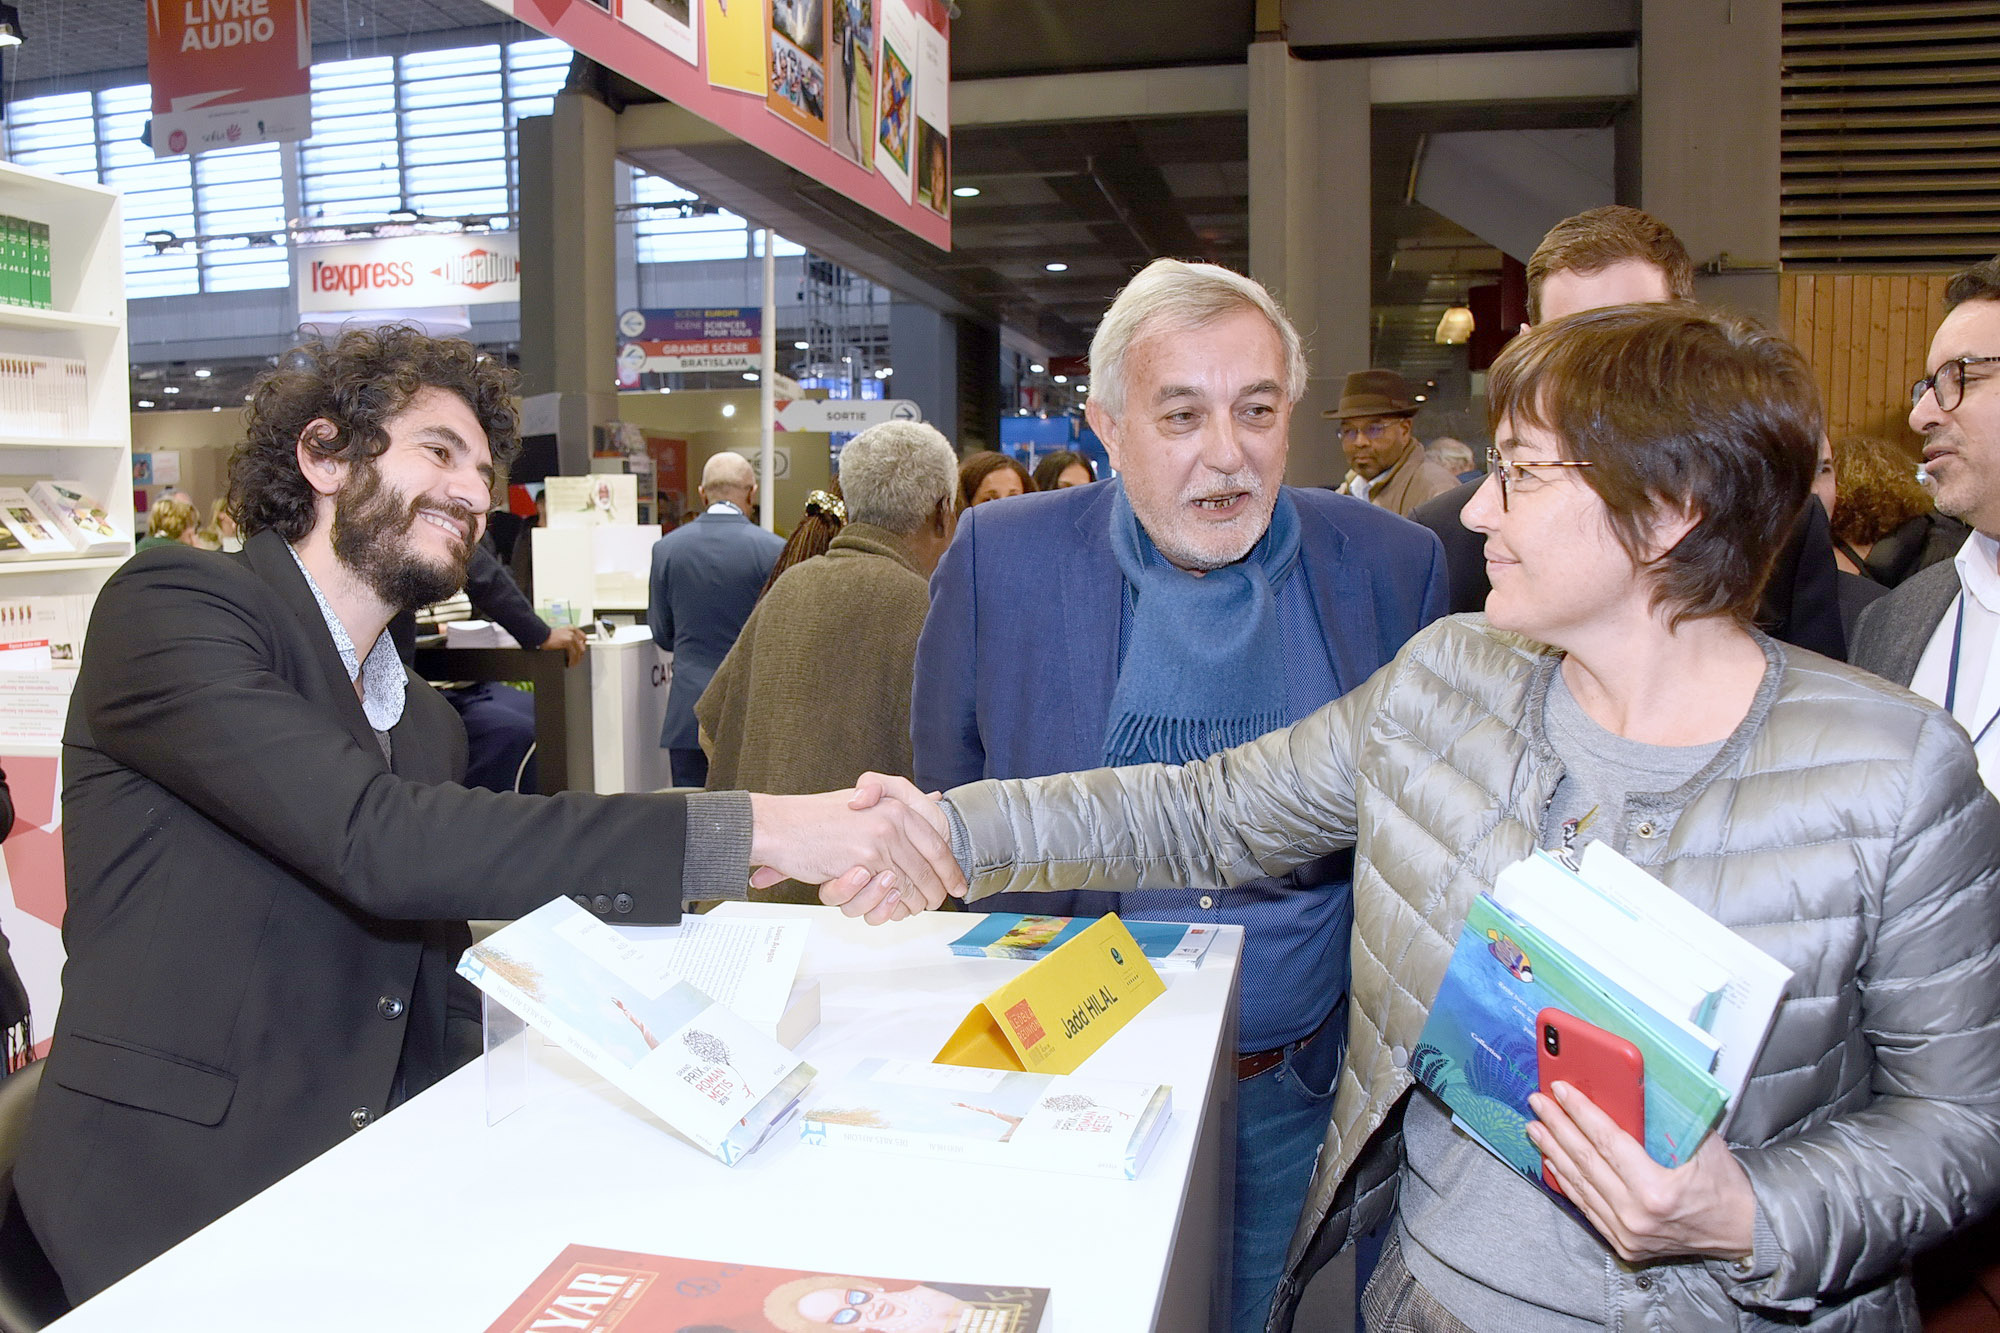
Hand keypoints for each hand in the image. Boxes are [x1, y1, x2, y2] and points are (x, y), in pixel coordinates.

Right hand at [540, 625, 586, 667]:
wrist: (540, 635)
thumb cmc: (548, 636)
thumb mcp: (561, 634)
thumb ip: (569, 637)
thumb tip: (576, 647)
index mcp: (572, 628)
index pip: (583, 638)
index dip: (582, 646)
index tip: (581, 652)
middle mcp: (573, 631)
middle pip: (582, 646)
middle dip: (580, 655)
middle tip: (576, 660)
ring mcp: (571, 636)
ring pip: (579, 651)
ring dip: (576, 659)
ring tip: (573, 663)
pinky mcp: (567, 642)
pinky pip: (573, 653)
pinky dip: (573, 660)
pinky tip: (570, 663)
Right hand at [747, 784, 962, 921]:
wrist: (780, 825)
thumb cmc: (815, 817)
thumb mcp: (863, 800)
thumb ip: (897, 801)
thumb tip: (936, 798)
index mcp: (896, 806)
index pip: (936, 843)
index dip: (950, 869)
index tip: (958, 886)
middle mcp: (893, 821)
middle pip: (928, 869)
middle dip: (934, 892)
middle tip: (934, 904)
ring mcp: (880, 841)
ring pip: (912, 886)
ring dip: (911, 903)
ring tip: (908, 907)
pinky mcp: (864, 861)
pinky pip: (889, 894)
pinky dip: (890, 905)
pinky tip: (888, 902)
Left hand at [1527, 1082, 1756, 1264]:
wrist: (1742, 1231)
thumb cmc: (1724, 1184)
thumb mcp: (1702, 1144)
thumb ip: (1667, 1120)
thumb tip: (1630, 1087)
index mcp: (1656, 1190)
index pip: (1606, 1141)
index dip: (1580, 1113)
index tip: (1561, 1091)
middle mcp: (1636, 1216)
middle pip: (1586, 1161)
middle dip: (1557, 1127)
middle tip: (1538, 1103)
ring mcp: (1627, 1234)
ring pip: (1580, 1185)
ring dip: (1554, 1152)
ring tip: (1536, 1128)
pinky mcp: (1624, 1244)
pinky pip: (1587, 1207)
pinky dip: (1568, 1182)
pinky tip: (1553, 1161)